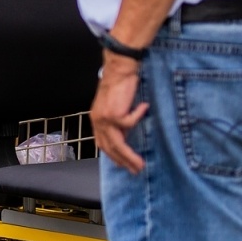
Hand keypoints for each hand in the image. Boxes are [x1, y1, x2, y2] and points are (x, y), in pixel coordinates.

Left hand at [91, 52, 148, 172]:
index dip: (112, 156)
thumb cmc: (119, 86)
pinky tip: (145, 108)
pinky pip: (130, 122)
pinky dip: (138, 116)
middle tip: (135, 170)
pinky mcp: (114, 114)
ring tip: (140, 164)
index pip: (103, 143)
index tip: (122, 165)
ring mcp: (104, 118)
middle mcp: (97, 121)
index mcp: (96, 120)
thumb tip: (125, 136)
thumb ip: (118, 122)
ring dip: (129, 156)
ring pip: (118, 144)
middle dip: (123, 161)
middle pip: (110, 147)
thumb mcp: (117, 108)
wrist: (118, 70)